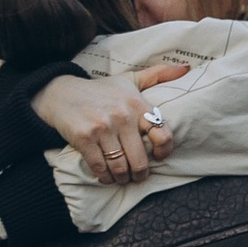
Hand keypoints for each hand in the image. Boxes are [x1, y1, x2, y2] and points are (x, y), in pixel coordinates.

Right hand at [34, 61, 190, 185]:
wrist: (61, 93)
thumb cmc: (101, 90)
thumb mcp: (129, 79)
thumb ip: (158, 75)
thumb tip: (186, 69)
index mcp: (137, 104)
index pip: (162, 134)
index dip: (164, 151)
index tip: (158, 158)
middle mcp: (122, 116)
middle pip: (140, 160)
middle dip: (140, 174)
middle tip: (137, 176)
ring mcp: (102, 127)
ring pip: (120, 167)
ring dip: (122, 178)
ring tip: (122, 178)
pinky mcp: (84, 138)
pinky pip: (100, 167)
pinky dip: (104, 177)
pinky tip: (106, 176)